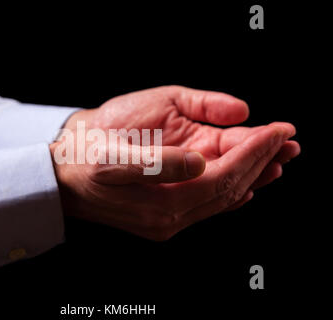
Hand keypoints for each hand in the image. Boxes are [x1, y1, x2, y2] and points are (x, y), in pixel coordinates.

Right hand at [53, 86, 299, 239]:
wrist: (62, 176)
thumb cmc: (85, 158)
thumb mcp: (114, 156)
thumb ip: (159, 162)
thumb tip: (201, 160)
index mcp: (161, 201)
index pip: (222, 175)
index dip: (253, 151)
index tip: (278, 128)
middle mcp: (169, 217)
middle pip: (229, 188)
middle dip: (261, 161)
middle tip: (287, 139)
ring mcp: (166, 220)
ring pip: (221, 197)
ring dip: (251, 175)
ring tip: (276, 156)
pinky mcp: (162, 217)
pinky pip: (206, 205)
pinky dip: (230, 191)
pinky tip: (244, 186)